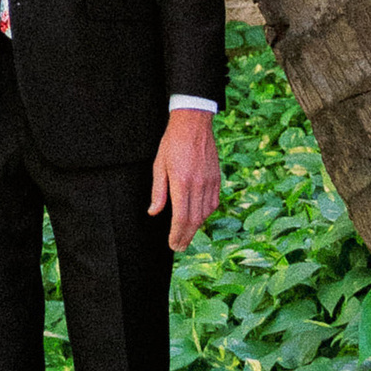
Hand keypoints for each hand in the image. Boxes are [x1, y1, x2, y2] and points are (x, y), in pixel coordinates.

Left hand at [149, 106, 219, 251]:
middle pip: (194, 220)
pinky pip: (213, 203)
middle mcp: (198, 185)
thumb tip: (154, 212)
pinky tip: (198, 217)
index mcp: (182, 182)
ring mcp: (210, 182)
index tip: (173, 244)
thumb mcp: (159, 165)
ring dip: (195, 227)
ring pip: (205, 214)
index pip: (181, 218)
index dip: (177, 234)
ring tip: (186, 235)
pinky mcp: (217, 179)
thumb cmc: (172, 142)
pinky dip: (205, 214)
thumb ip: (158, 191)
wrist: (193, 123)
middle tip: (179, 247)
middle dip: (186, 237)